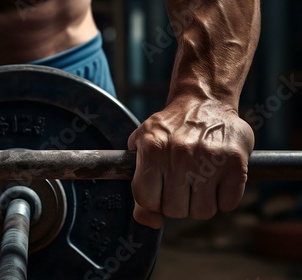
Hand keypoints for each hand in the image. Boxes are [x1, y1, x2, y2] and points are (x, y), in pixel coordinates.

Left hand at [128, 98, 253, 228]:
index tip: (161, 191)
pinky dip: (224, 198)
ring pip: (203, 212)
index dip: (154, 202)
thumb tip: (149, 221)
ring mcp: (208, 159)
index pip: (146, 200)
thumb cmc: (170, 130)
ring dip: (202, 203)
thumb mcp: (143, 147)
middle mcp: (179, 154)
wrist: (204, 101)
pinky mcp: (235, 162)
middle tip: (183, 183)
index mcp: (152, 149)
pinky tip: (218, 179)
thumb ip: (139, 185)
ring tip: (200, 181)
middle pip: (175, 210)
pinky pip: (228, 204)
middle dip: (178, 203)